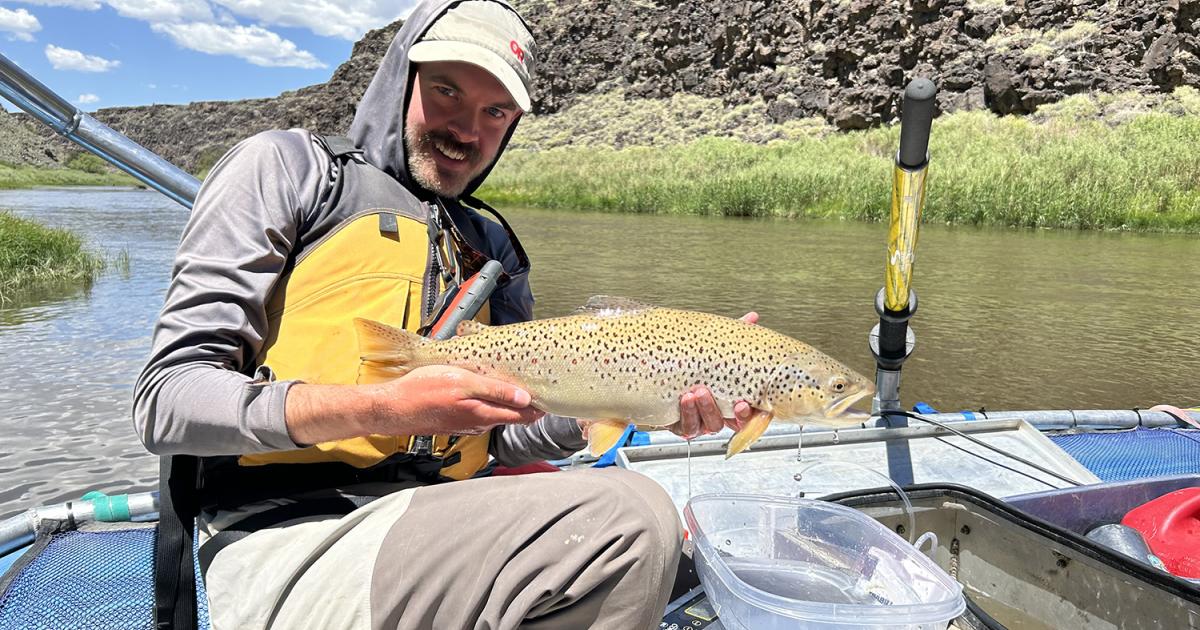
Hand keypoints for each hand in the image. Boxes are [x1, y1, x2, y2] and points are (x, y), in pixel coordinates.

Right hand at [363, 365, 542, 435]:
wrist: (393, 408)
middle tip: (538, 388)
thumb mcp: (463, 383)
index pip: (523, 415)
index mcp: (484, 414)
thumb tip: (525, 398)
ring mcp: (466, 424)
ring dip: (506, 402)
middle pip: (511, 415)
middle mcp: (479, 423)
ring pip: (495, 413)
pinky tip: (484, 391)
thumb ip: (495, 390)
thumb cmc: (424, 392)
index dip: (539, 407)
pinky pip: (479, 412)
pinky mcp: (455, 421)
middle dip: (526, 404)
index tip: (551, 397)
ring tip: (514, 386)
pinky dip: (487, 403)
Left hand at [668, 311, 757, 438]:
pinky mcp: (679, 424)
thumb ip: (732, 336)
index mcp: (729, 400)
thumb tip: (752, 318)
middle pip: (728, 421)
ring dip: (704, 409)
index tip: (744, 403)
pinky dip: (686, 414)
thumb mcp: (712, 347)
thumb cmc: (690, 361)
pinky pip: (686, 426)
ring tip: (696, 392)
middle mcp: (716, 413)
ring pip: (708, 424)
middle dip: (726, 412)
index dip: (747, 413)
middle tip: (722, 397)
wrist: (657, 370)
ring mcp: (698, 421)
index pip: (745, 412)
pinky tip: (684, 399)